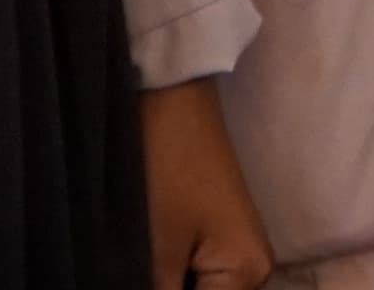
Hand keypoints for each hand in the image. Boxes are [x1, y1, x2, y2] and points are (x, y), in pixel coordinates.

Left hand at [141, 77, 272, 289]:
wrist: (169, 102)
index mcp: (245, 277)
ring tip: (126, 267)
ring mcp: (232, 257)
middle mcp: (251, 272)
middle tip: (123, 272)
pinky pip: (189, 282)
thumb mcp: (150, 251)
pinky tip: (136, 272)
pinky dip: (161, 282)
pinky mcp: (213, 242)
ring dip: (157, 286)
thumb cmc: (163, 170)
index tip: (131, 281)